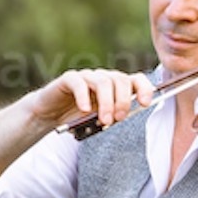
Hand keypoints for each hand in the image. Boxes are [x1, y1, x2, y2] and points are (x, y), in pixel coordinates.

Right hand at [29, 68, 154, 128]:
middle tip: (119, 118)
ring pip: (103, 81)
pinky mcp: (69, 79)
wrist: (51, 115)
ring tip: (104, 120)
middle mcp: (104, 78)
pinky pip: (79, 83)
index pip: (136, 80)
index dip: (144, 88)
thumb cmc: (79, 117)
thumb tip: (121, 116)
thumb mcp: (101, 119)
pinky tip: (85, 110)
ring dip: (107, 102)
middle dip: (123, 100)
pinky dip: (84, 97)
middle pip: (121, 79)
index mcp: (116, 87)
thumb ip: (113, 116)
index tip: (145, 103)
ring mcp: (87, 77)